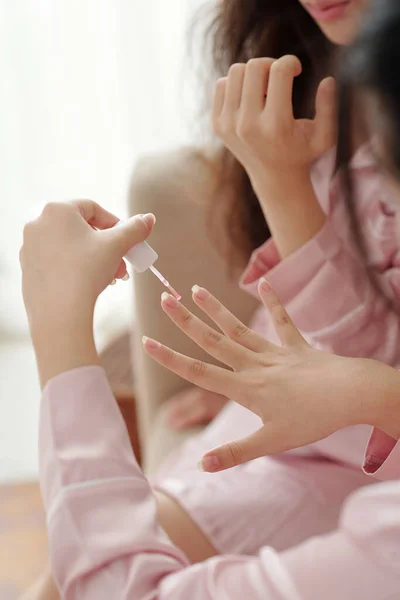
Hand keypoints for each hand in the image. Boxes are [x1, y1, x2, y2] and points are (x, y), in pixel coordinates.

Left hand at [20, 200, 153, 386]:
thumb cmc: (86, 272)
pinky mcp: (27, 268)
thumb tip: (149, 218)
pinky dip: (74, 267)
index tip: (127, 241)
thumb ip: (135, 229)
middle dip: (106, 246)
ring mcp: (29, 246)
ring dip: (94, 258)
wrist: (59, 312)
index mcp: (57, 210)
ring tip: (110, 277)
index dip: (114, 223)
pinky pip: (56, 261)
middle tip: (121, 263)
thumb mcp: (117, 246)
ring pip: (70, 245)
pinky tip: (89, 284)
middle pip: (81, 228)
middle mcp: (38, 223)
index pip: (93, 208)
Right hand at [143, 281, 396, 471]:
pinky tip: (262, 282)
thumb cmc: (313, 420)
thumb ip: (236, 452)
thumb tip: (202, 465)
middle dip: (185, 321)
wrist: (352, 395)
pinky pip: (282, 321)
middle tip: (164, 299)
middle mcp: (254, 365)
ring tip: (196, 289)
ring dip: (216, 309)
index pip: (198, 372)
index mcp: (245, 388)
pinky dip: (273, 302)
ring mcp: (275, 353)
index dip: (170, 358)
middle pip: (213, 341)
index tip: (147, 342)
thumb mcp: (273, 443)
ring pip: (238, 328)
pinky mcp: (296, 346)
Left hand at [213, 55, 335, 188]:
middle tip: (280, 77)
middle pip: (255, 66)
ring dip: (253, 72)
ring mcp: (228, 126)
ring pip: (236, 71)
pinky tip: (250, 97)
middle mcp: (248, 125)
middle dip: (271, 64)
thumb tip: (328, 80)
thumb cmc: (303, 152)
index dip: (291, 62)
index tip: (297, 70)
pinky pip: (221, 84)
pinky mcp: (217, 125)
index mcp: (276, 125)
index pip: (279, 71)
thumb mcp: (325, 136)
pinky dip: (236, 83)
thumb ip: (330, 108)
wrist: (274, 178)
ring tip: (265, 88)